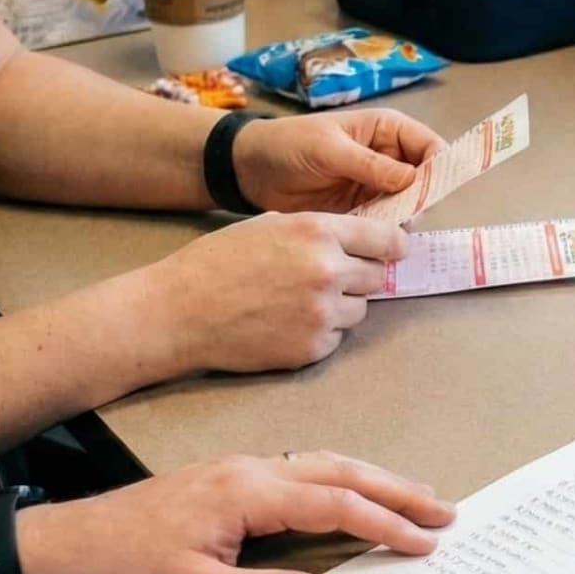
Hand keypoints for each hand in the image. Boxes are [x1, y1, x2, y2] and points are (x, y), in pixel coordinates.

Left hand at [18, 451, 454, 573]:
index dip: (386, 524)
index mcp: (248, 493)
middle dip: (397, 490)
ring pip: (322, 464)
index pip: (335, 505)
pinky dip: (340, 480)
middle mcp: (250, 471)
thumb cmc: (124, 569)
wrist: (65, 545)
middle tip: (444, 509)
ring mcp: (239, 470)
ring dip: (372, 480)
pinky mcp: (228, 480)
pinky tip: (349, 492)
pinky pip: (301, 470)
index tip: (425, 543)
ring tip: (412, 498)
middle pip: (341, 471)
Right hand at [140, 212, 405, 374]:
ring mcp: (322, 312)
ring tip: (297, 303)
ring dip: (340, 307)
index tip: (396, 251)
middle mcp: (328, 271)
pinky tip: (285, 324)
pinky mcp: (312, 347)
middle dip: (359, 278)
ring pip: (359, 310)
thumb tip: (349, 238)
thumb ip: (312, 230)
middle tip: (329, 280)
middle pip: (376, 277)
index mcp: (317, 232)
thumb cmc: (214, 264)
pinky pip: (335, 338)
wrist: (178, 312)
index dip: (392, 246)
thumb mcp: (266, 226)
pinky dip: (319, 333)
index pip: (384, 239)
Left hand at [233, 109, 442, 214]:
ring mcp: (377, 186)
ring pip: (409, 205)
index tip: (436, 190)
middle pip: (426, 179)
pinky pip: (386, 222)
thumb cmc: (289, 144)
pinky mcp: (363, 210)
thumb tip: (412, 179)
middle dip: (424, 198)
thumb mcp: (328, 149)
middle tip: (408, 217)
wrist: (251, 170)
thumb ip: (369, 164)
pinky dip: (386, 232)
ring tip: (388, 232)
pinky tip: (377, 241)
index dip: (440, 165)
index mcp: (386, 131)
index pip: (429, 145)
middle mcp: (389, 158)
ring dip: (405, 219)